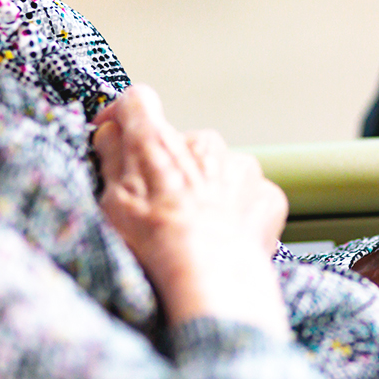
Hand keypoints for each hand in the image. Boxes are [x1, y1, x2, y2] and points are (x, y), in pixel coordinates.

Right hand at [93, 86, 289, 334]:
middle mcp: (204, 144)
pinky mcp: (266, 194)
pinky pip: (247, 196)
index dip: (123, 115)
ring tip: (196, 229)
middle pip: (181, 146)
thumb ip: (111, 158)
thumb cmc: (158, 243)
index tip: (115, 134)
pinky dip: (237, 212)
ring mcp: (240, 167)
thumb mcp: (113, 201)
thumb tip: (111, 135)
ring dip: (206, 190)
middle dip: (171, 169)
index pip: (138, 102)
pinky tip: (224, 237)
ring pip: (217, 170)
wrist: (212, 275)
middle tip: (162, 207)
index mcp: (159, 142)